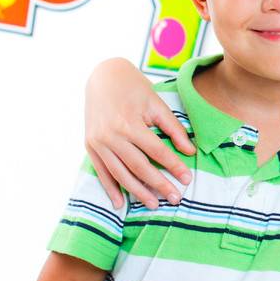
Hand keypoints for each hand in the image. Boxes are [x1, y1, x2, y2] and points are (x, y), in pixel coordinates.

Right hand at [85, 58, 195, 210]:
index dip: (173, 166)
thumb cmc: (134, 88)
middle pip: (139, 167)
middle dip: (159, 185)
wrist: (103, 76)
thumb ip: (173, 129)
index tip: (187, 179)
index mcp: (129, 124)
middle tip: (175, 198)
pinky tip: (120, 203)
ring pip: (120, 174)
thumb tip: (190, 152)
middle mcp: (111, 136)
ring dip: (138, 191)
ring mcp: (98, 143)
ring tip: (154, 204)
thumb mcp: (156, 104)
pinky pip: (102, 172)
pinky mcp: (90, 146)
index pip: (156, 151)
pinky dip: (111, 189)